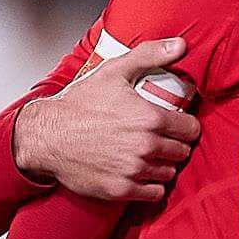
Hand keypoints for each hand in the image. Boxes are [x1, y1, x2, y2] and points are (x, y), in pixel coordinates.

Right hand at [15, 37, 196, 206]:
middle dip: (176, 145)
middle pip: (182, 152)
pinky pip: (154, 194)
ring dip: (164, 165)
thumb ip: (151, 55)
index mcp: (150, 118)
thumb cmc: (79, 103)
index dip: (186, 125)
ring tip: (152, 156)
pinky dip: (152, 186)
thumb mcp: (114, 70)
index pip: (191, 129)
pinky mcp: (121, 190)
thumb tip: (181, 45)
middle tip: (163, 140)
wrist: (48, 135)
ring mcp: (133, 171)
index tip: (177, 124)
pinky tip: (143, 175)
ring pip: (169, 173)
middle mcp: (145, 147)